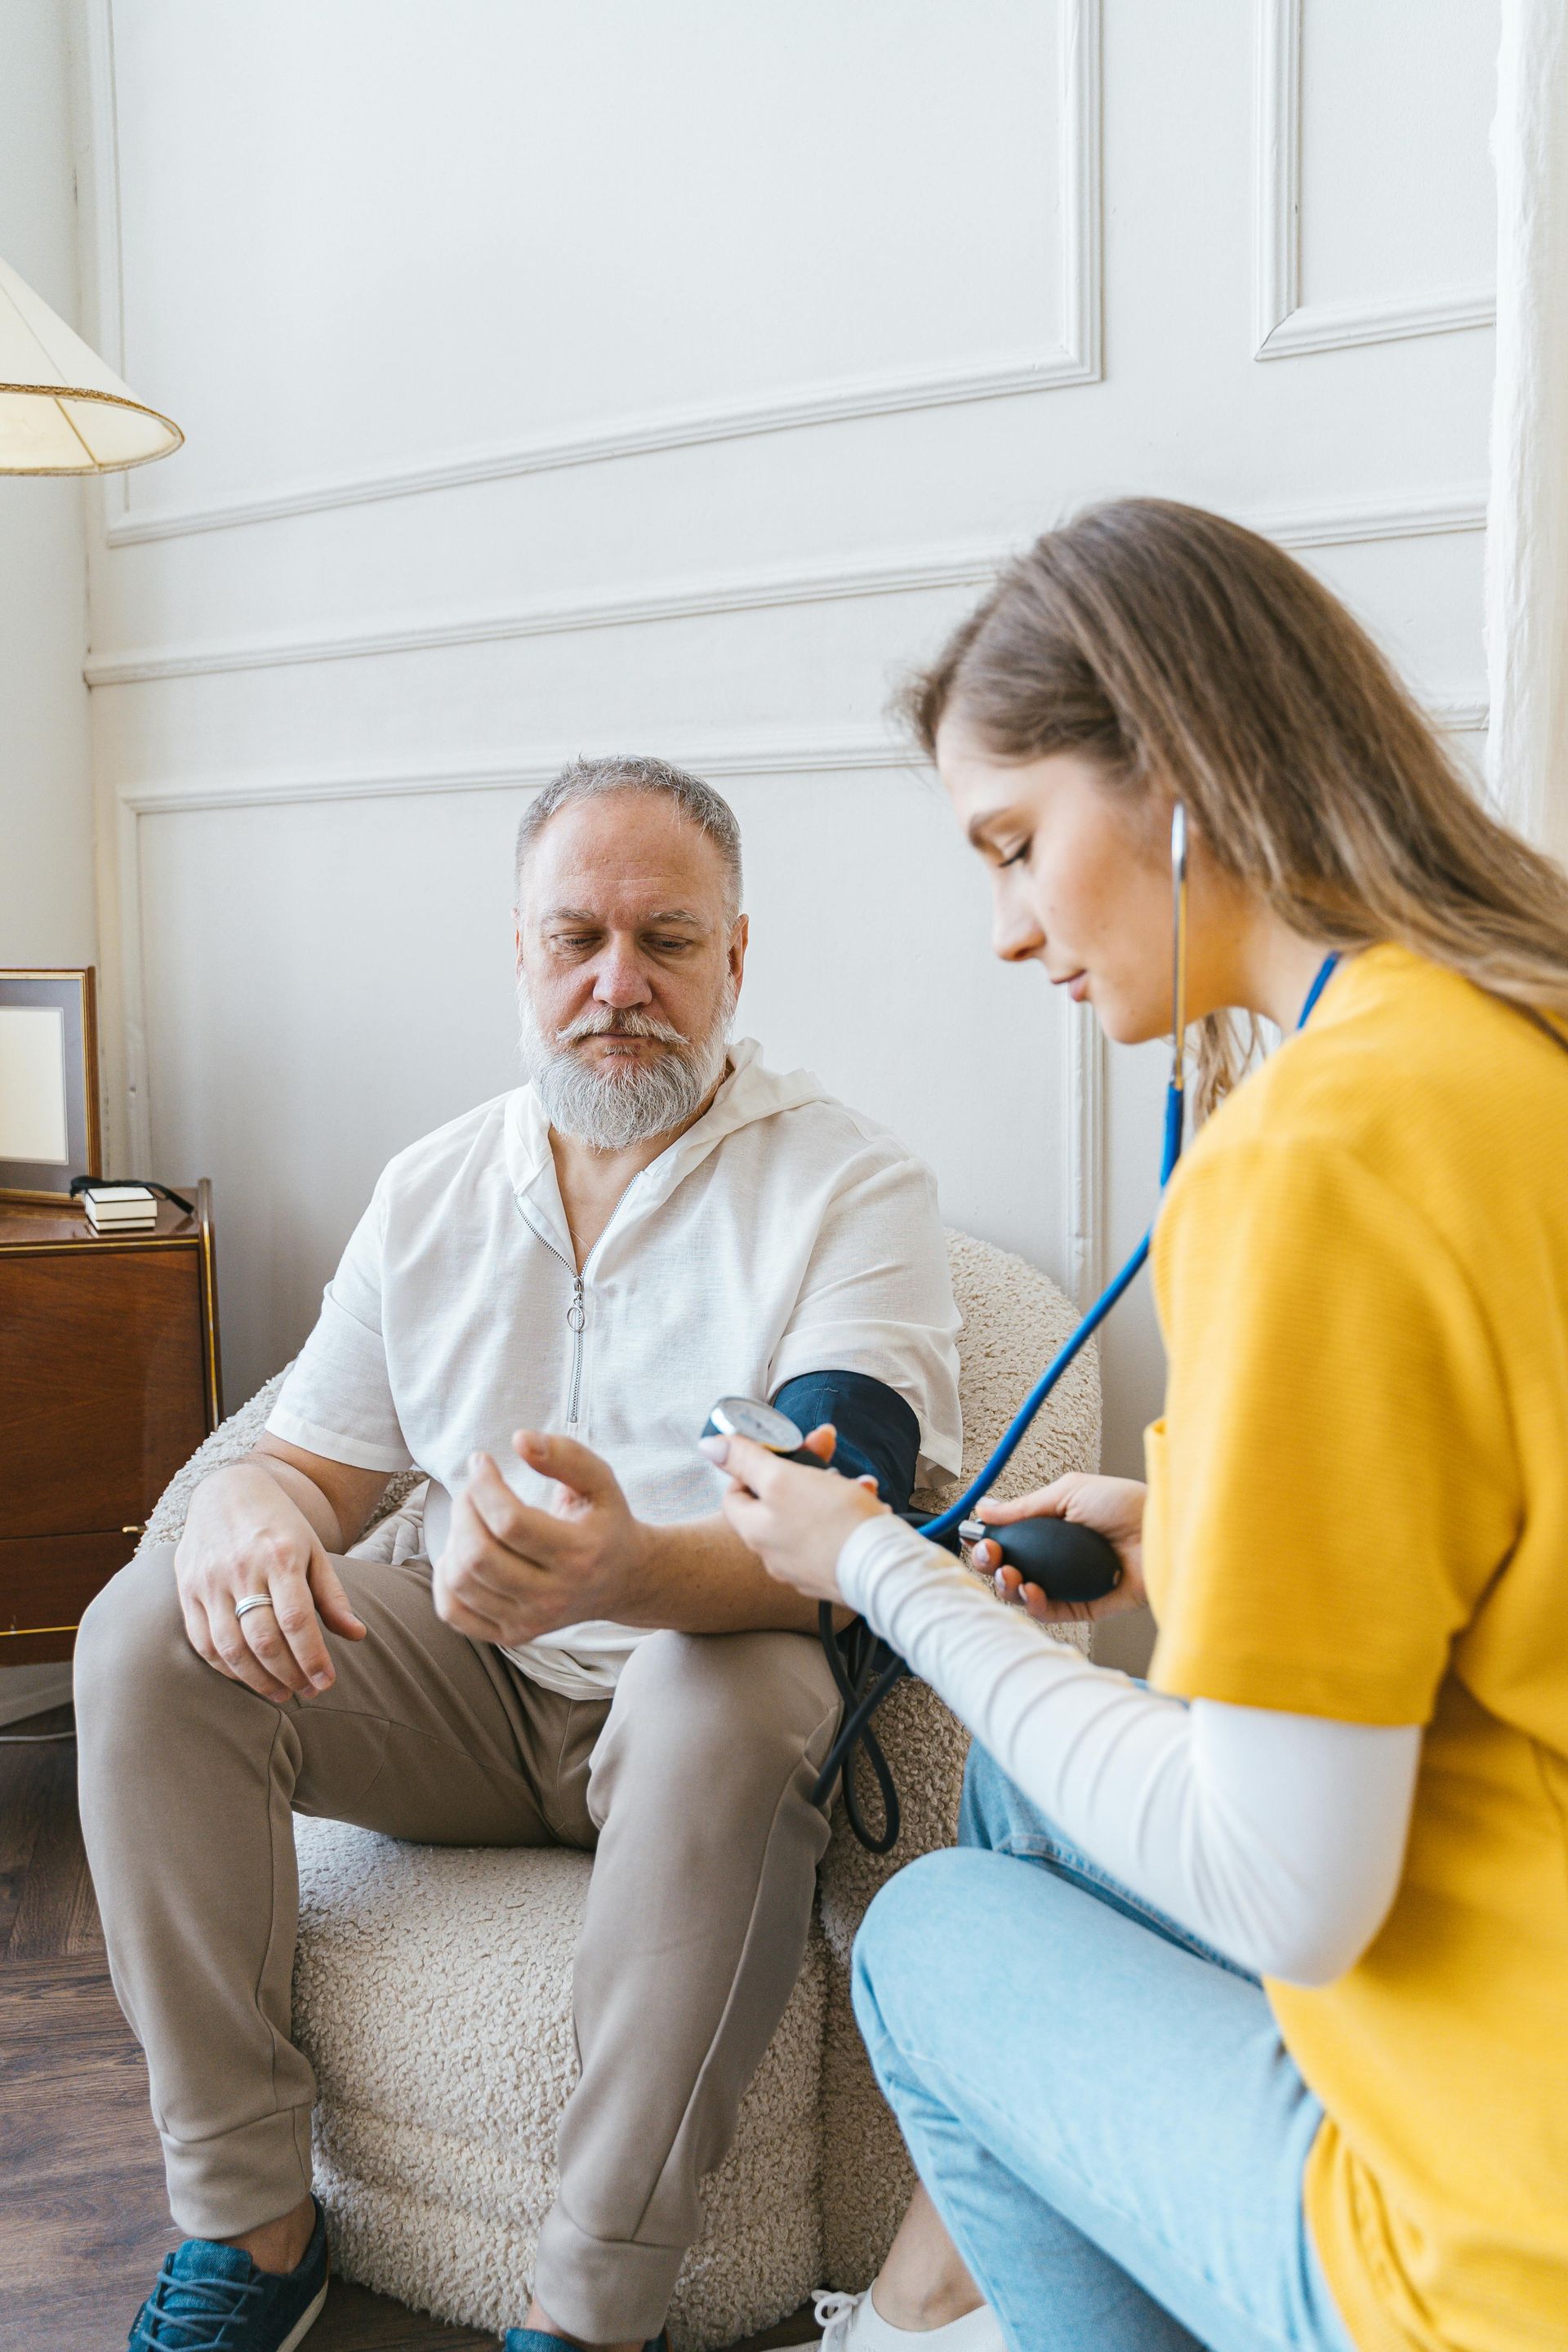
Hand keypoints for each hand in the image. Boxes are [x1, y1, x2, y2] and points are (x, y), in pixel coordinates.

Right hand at [176, 1463, 365, 1704]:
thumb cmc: (279, 1526)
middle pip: (264, 1639)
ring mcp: (209, 1581)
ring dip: (257, 1680)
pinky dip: (225, 1667)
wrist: (227, 1491)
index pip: (297, 1620)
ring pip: (230, 1647)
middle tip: (307, 1691)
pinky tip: (247, 1676)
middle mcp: (242, 1569)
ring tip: (281, 1693)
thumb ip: (332, 1595)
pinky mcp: (186, 1589)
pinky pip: (202, 1642)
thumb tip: (357, 1635)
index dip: (312, 1657)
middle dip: (289, 1674)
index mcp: (280, 1556)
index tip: (326, 1681)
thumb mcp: (313, 1550)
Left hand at [435, 1431, 648, 1645]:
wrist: (622, 1580)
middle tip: (472, 1490)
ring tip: (471, 1518)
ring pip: (461, 1582)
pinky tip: (462, 1553)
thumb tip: (519, 1440)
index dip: (483, 1485)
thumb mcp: (600, 1480)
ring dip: (454, 1539)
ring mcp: (530, 1621)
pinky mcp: (511, 1635)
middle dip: (463, 1510)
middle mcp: (554, 1596)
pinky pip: (454, 1612)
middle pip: (478, 1555)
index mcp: (579, 1555)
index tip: (481, 1461)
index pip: (510, 1522)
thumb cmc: (605, 1522)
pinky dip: (445, 1580)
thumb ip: (566, 1455)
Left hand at [701, 1424, 886, 1604]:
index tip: (778, 1454)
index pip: (736, 1492)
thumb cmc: (833, 1523)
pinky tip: (869, 1509)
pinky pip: (834, 1536)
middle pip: (777, 1501)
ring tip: (856, 1485)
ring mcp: (805, 1566)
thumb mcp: (782, 1479)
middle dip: (803, 1472)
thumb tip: (709, 1445)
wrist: (884, 1570)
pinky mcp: (834, 1572)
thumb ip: (745, 1460)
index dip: (752, 1466)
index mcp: (755, 1531)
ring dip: (832, 1491)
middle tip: (826, 1453)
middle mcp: (774, 1554)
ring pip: (810, 1516)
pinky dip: (849, 1518)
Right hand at [970, 1472, 1147, 1628]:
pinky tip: (1031, 1591)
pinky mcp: (1085, 1607)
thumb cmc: (1125, 1503)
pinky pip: (1051, 1613)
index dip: (987, 1543)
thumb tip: (984, 1509)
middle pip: (1008, 1570)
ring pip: (1023, 1595)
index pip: (1008, 1541)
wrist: (1162, 1528)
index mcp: (1050, 1530)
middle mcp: (1056, 1558)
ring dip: (1008, 1587)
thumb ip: (1025, 1506)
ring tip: (1011, 1575)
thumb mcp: (1069, 1493)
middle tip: (991, 1557)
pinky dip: (1034, 1605)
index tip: (976, 1538)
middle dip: (990, 1565)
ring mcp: (1068, 1584)